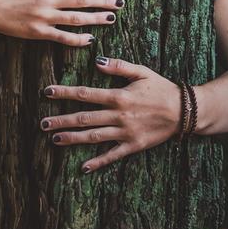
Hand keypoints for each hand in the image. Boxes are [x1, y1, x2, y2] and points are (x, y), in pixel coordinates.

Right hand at [0, 0, 123, 45]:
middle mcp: (48, 0)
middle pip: (82, 0)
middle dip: (103, 0)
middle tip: (120, 2)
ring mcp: (45, 18)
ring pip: (76, 19)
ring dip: (95, 19)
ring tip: (111, 18)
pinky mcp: (39, 33)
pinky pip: (62, 37)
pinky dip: (77, 39)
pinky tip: (90, 39)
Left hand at [40, 57, 181, 172]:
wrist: (185, 111)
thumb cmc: (162, 89)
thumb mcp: (142, 72)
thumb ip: (119, 67)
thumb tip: (97, 61)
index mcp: (119, 96)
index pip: (86, 94)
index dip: (65, 93)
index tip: (48, 92)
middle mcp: (119, 116)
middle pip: (84, 118)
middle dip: (62, 120)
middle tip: (42, 123)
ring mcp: (125, 133)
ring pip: (94, 137)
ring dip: (73, 138)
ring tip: (55, 140)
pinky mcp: (133, 145)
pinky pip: (112, 155)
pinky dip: (98, 162)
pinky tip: (83, 167)